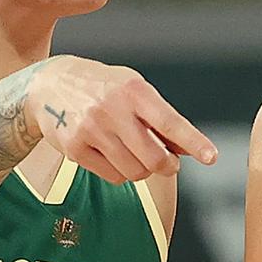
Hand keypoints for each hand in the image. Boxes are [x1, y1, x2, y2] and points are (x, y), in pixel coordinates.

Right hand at [28, 56, 217, 183]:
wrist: (49, 85)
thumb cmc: (102, 87)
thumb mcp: (133, 89)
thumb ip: (160, 117)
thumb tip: (186, 148)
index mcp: (134, 90)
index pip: (170, 122)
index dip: (193, 142)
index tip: (211, 157)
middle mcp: (113, 109)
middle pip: (154, 158)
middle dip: (168, 166)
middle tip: (168, 163)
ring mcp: (92, 130)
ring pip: (134, 172)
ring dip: (143, 170)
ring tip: (136, 154)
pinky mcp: (75, 149)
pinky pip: (113, 176)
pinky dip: (120, 172)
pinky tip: (113, 155)